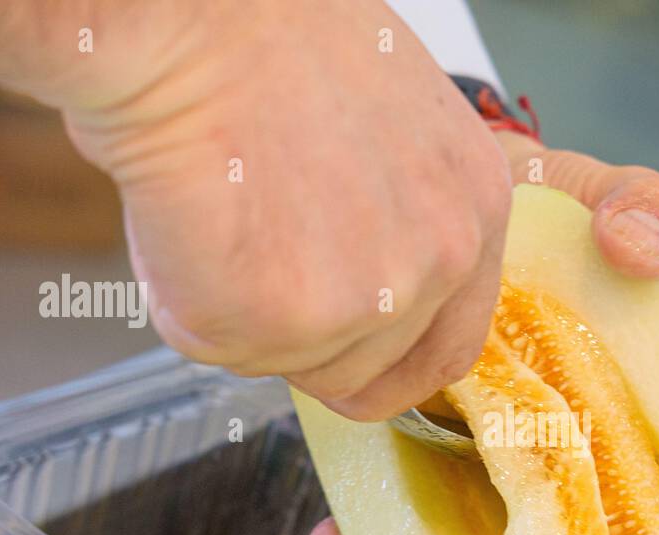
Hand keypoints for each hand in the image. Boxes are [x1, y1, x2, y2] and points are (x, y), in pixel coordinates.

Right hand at [0, 0, 512, 421]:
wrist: (191, 13)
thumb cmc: (270, 39)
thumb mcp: (394, 130)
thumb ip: (401, 221)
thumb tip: (362, 282)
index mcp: (476, 211)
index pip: (448, 351)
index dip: (387, 366)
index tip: (347, 359)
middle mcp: (439, 263)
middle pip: (366, 375)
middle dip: (303, 343)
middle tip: (255, 265)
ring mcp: (366, 300)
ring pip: (286, 364)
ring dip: (240, 314)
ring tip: (222, 212)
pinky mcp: (279, 320)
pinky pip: (216, 343)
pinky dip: (181, 299)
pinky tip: (187, 216)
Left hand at [307, 131, 658, 534]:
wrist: (414, 179)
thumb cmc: (524, 207)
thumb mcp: (590, 200)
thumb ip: (642, 210)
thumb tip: (653, 254)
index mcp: (592, 415)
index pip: (616, 512)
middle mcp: (533, 450)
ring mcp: (459, 453)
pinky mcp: (386, 439)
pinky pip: (375, 511)